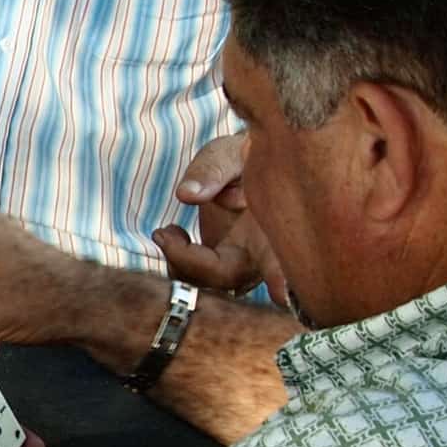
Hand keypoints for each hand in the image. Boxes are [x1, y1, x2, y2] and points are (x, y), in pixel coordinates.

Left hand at [151, 132, 285, 302]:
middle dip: (190, 264)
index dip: (281, 278)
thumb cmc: (247, 154)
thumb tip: (186, 196)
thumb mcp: (231, 152)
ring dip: (179, 263)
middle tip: (164, 233)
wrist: (249, 164)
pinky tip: (173, 233)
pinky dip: (178, 261)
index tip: (280, 294)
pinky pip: (200, 277)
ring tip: (166, 231)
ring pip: (210, 283)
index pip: (281, 258)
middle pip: (228, 278)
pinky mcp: (225, 265)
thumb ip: (213, 169)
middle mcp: (265, 254)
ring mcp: (245, 264)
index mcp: (277, 228)